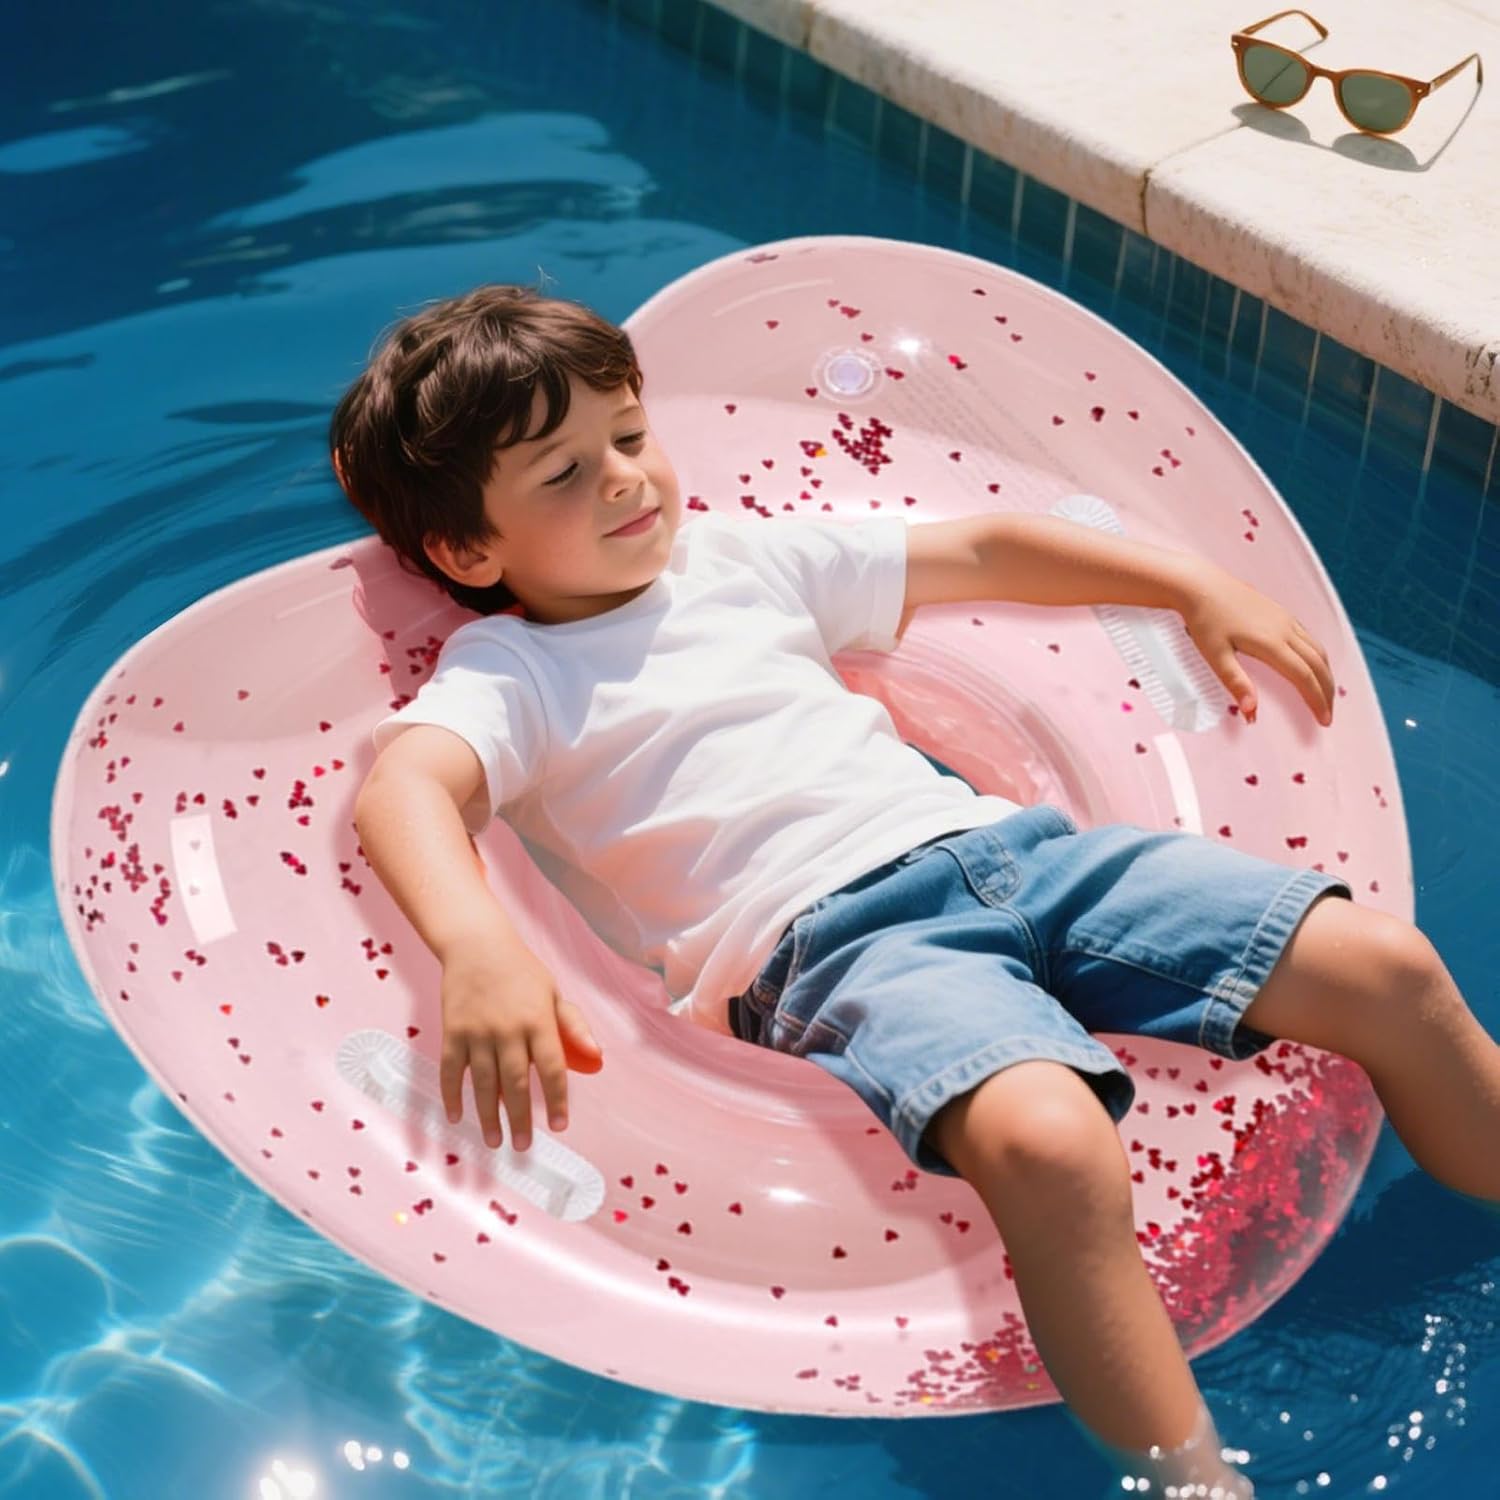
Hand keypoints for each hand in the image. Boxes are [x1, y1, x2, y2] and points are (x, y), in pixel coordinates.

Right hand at [438, 937, 603, 1150]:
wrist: (476, 945)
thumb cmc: (521, 971)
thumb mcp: (553, 993)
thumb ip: (573, 1025)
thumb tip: (596, 1055)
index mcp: (538, 1020)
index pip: (552, 1068)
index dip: (556, 1099)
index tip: (560, 1124)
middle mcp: (508, 1030)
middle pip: (515, 1083)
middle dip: (520, 1118)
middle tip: (523, 1146)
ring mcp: (477, 1032)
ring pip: (482, 1083)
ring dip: (488, 1115)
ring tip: (494, 1141)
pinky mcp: (452, 1032)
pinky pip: (450, 1071)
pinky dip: (451, 1095)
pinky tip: (456, 1117)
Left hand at [1178, 562, 1334, 726]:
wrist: (1200, 585)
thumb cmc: (1204, 620)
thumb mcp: (1214, 655)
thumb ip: (1235, 683)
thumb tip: (1251, 712)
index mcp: (1271, 643)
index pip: (1303, 677)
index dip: (1316, 700)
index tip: (1324, 721)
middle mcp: (1284, 629)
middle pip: (1318, 664)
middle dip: (1327, 691)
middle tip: (1328, 716)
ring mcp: (1285, 619)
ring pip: (1317, 649)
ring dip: (1326, 674)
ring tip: (1325, 695)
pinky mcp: (1281, 613)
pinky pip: (1308, 637)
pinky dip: (1318, 657)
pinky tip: (1313, 667)